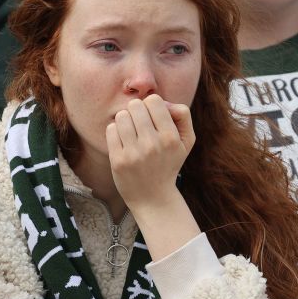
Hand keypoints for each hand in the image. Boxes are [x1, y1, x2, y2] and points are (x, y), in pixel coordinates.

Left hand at [106, 95, 194, 214]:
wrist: (153, 198)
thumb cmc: (169, 163)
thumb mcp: (186, 141)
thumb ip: (182, 115)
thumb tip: (164, 102)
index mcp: (171, 137)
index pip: (153, 100)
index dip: (151, 105)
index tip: (152, 118)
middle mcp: (153, 145)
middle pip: (135, 105)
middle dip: (136, 112)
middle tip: (140, 125)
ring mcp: (134, 153)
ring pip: (121, 116)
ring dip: (125, 121)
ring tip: (131, 133)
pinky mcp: (118, 160)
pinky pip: (111, 129)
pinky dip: (115, 132)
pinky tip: (123, 142)